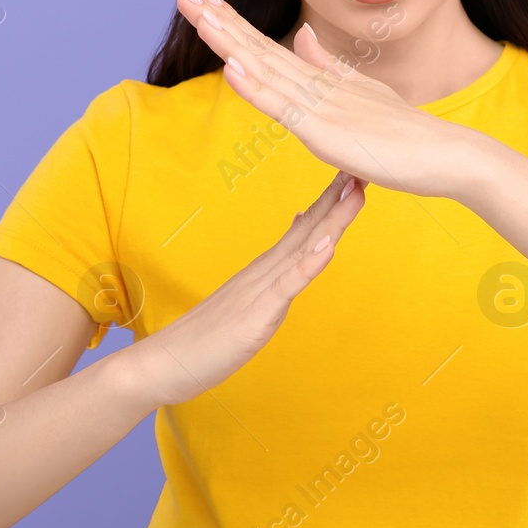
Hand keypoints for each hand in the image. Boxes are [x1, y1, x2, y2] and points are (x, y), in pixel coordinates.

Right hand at [119, 169, 366, 407]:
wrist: (164, 361)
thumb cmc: (205, 337)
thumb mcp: (248, 302)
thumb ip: (272, 275)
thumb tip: (295, 238)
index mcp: (266, 270)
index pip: (304, 229)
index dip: (331, 203)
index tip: (354, 176)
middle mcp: (264, 271)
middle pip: (309, 230)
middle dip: (338, 200)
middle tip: (363, 166)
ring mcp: (260, 290)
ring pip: (303, 250)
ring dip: (332, 221)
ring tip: (354, 194)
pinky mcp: (256, 313)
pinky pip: (287, 286)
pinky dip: (308, 264)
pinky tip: (326, 246)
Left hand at [175, 0, 461, 196]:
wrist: (446, 154)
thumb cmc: (406, 133)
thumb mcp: (359, 94)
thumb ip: (328, 67)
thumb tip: (302, 36)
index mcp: (320, 80)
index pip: (266, 47)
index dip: (233, 23)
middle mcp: (317, 85)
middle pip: (257, 48)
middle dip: (218, 21)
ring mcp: (321, 106)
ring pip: (265, 70)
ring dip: (229, 42)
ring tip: (198, 15)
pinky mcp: (327, 133)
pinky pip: (285, 108)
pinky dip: (256, 87)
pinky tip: (232, 68)